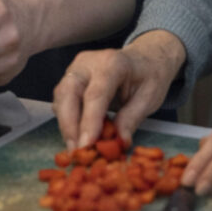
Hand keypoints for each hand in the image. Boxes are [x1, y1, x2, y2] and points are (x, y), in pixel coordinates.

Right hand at [52, 30, 185, 150]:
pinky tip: (78, 136)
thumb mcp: (150, 97)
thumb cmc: (149, 76)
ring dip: (66, 125)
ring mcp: (76, 68)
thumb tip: (119, 142)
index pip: (95, 94)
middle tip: (76, 152)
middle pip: (69, 92)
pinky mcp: (70, 77)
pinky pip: (62, 100)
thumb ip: (132, 118)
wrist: (144, 58)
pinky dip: (67, 120)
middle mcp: (88, 62)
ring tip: (77, 149)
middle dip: (69, 125)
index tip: (86, 145)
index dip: (89, 121)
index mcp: (112, 63)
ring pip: (61, 97)